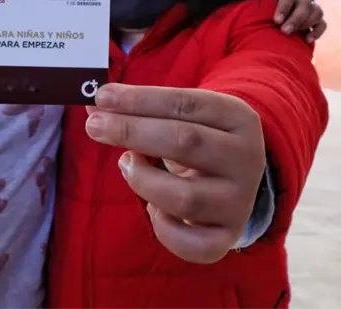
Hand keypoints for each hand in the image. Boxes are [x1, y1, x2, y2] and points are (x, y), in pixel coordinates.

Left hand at [84, 84, 264, 263]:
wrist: (235, 178)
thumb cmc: (196, 138)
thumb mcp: (179, 116)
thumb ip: (139, 109)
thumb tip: (94, 103)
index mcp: (237, 118)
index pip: (184, 103)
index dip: (140, 100)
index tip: (102, 96)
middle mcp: (246, 158)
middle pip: (185, 142)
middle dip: (131, 132)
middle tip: (94, 125)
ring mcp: (239, 201)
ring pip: (185, 198)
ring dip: (142, 180)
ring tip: (126, 164)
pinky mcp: (228, 235)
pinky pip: (194, 245)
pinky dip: (164, 230)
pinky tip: (152, 208)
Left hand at [251, 0, 325, 42]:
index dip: (284, 7)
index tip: (276, 21)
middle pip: (304, 4)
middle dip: (295, 19)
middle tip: (284, 31)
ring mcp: (311, 5)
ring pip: (316, 12)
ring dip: (306, 24)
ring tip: (294, 35)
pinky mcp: (315, 16)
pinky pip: (322, 23)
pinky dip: (317, 32)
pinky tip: (308, 40)